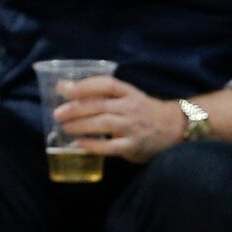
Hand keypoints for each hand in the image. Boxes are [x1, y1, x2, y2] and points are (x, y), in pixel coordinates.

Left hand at [53, 74, 186, 162]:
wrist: (173, 126)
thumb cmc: (142, 109)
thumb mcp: (126, 96)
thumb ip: (100, 93)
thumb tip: (63, 87)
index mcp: (129, 92)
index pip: (107, 84)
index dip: (84, 85)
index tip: (64, 89)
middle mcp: (131, 107)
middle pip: (99, 105)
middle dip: (75, 109)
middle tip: (57, 114)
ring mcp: (133, 127)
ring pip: (103, 123)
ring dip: (80, 125)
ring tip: (64, 127)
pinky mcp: (133, 146)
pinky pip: (110, 146)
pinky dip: (92, 145)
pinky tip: (78, 143)